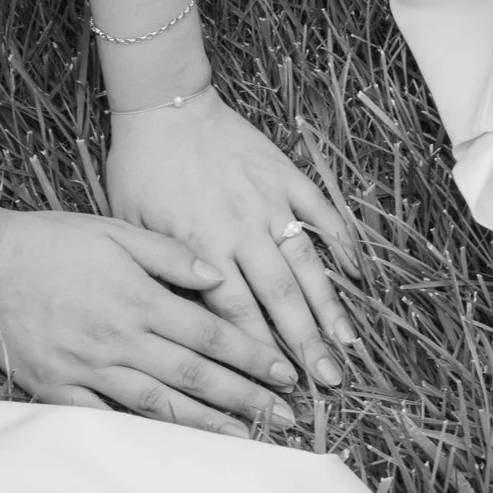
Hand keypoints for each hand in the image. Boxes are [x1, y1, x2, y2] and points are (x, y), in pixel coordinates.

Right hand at [0, 202, 301, 437]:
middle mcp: (122, 340)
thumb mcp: (117, 231)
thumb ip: (171, 254)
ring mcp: (90, 369)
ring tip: (246, 441)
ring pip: (159, 404)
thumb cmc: (52, 241)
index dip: (252, 356)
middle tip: (285, 418)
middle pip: (196, 375)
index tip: (284, 374)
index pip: (211, 333)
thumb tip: (218, 278)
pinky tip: (171, 452)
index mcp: (141, 299)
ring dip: (207, 425)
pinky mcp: (58, 388)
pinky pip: (105, 420)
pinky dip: (139, 436)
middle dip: (246, 399)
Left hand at [103, 90, 360, 386]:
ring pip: (307, 263)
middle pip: (280, 298)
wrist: (164, 107)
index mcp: (200, 247)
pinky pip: (323, 213)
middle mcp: (240, 229)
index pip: (236, 314)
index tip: (275, 386)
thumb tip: (179, 326)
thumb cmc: (140, 171)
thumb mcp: (132, 230)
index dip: (258, 352)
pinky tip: (360, 275)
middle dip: (306, 344)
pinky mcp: (287, 176)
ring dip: (330, 305)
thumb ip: (162, 275)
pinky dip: (344, 243)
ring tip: (349, 343)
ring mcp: (269, 202)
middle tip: (329, 381)